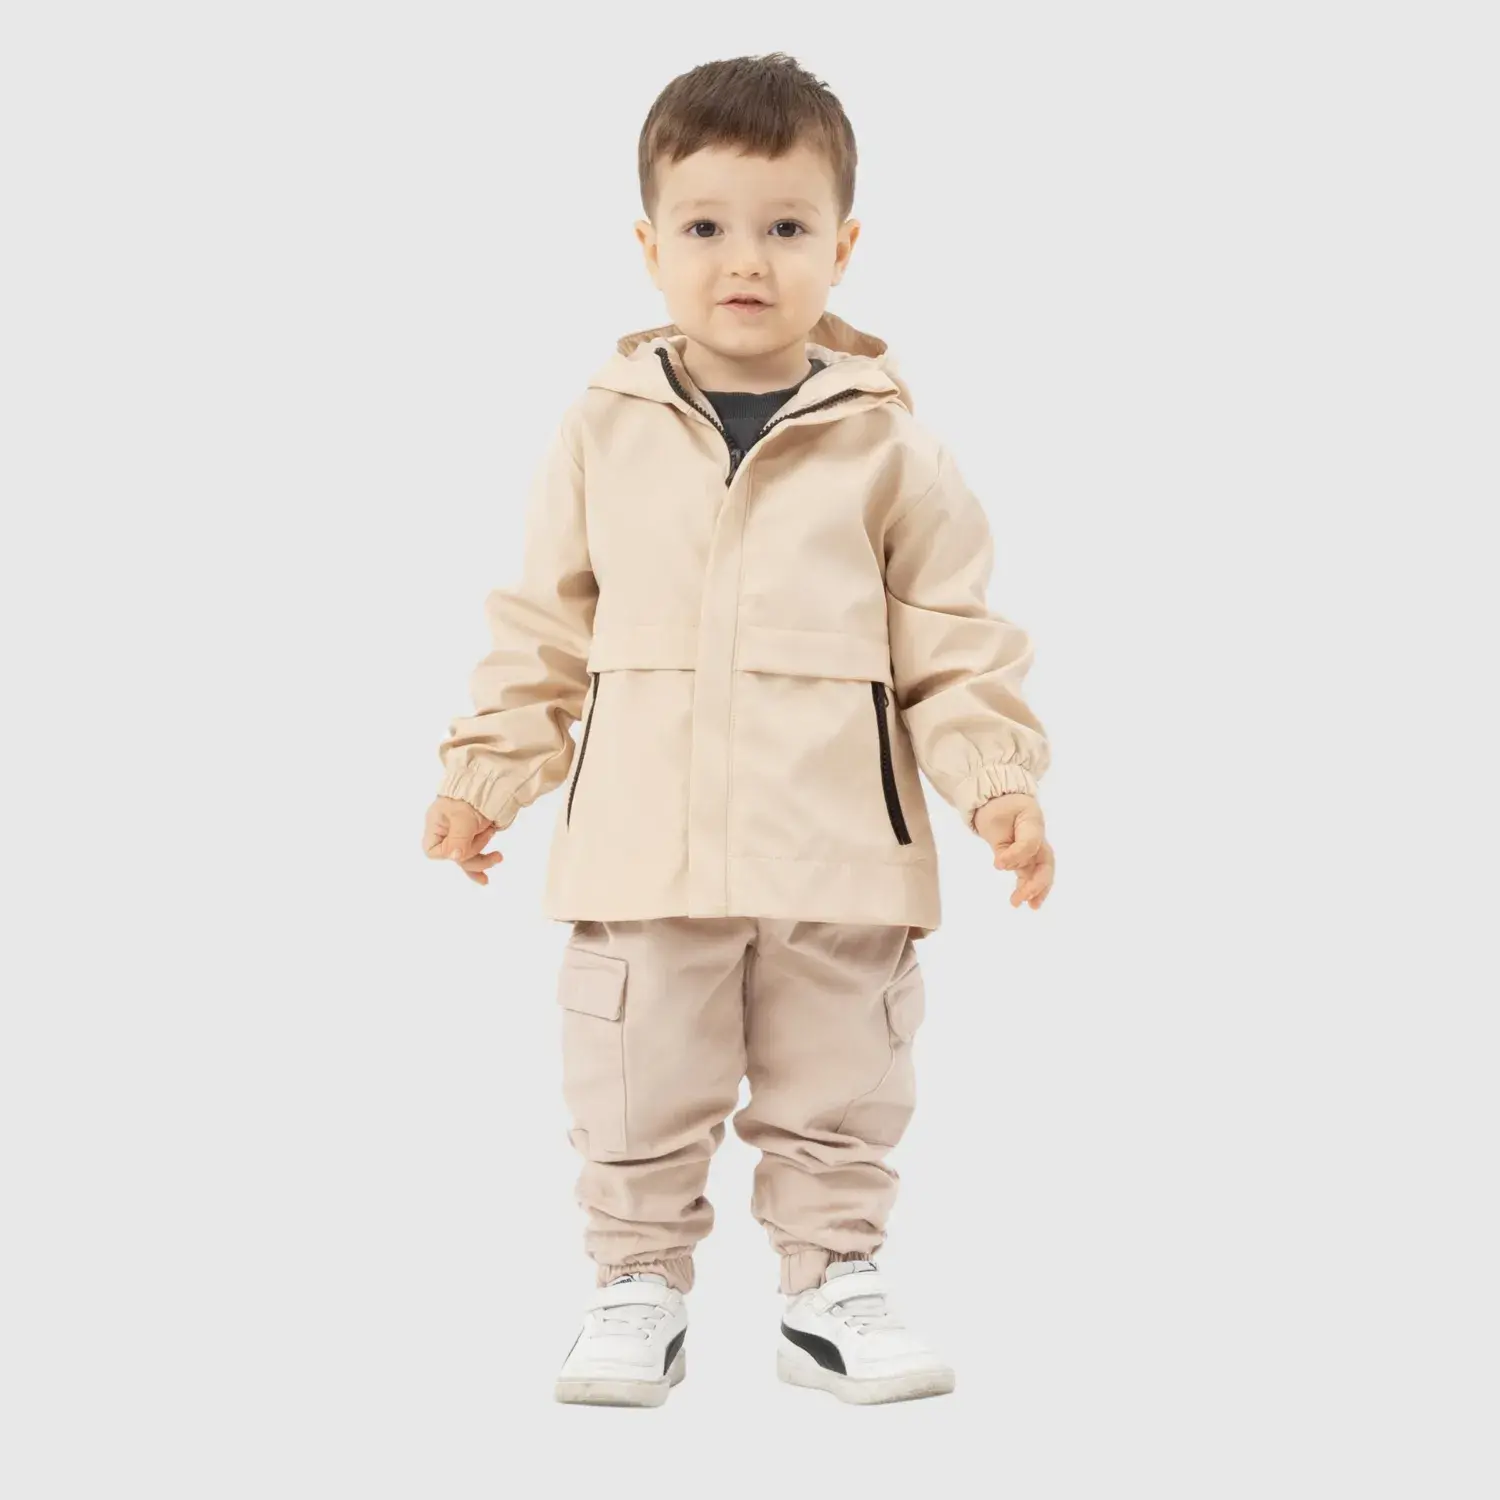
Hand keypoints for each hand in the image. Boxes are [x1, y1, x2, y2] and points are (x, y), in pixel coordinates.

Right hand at [422, 796, 502, 884]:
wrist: (491, 782)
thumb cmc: (471, 797)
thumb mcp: (463, 817)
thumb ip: (458, 838)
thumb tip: (454, 858)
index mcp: (436, 826)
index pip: (433, 851)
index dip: (448, 853)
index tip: (463, 843)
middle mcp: (446, 833)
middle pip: (454, 857)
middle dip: (473, 853)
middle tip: (487, 835)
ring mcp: (460, 836)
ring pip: (467, 858)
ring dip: (482, 859)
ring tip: (498, 856)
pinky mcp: (474, 837)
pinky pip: (474, 857)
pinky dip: (481, 865)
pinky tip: (485, 880)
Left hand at [973, 794, 1053, 909]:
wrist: (997, 803)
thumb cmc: (1002, 809)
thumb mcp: (1000, 819)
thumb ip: (1005, 845)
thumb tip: (1003, 865)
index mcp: (1035, 827)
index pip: (1032, 843)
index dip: (1017, 855)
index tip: (998, 864)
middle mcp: (1037, 843)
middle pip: (1045, 867)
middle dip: (1036, 884)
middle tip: (1024, 898)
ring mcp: (1032, 854)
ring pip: (1038, 875)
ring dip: (1031, 890)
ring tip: (1017, 903)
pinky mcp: (1022, 862)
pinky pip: (1028, 877)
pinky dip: (1025, 889)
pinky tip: (1019, 900)